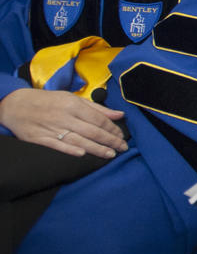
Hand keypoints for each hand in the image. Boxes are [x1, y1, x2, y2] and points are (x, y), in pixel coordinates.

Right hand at [0, 87, 126, 158]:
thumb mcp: (72, 99)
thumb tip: (119, 114)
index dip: (112, 129)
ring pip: (78, 140)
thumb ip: (96, 108)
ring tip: (110, 154)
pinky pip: (57, 145)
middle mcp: (63, 117)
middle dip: (110, 140)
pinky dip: (70, 150)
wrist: (16, 105)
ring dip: (96, 148)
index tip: (122, 136)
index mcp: (73, 105)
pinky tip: (83, 154)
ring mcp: (51, 128)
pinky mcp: (39, 138)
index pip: (98, 119)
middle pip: (92, 131)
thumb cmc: (48, 101)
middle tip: (122, 148)